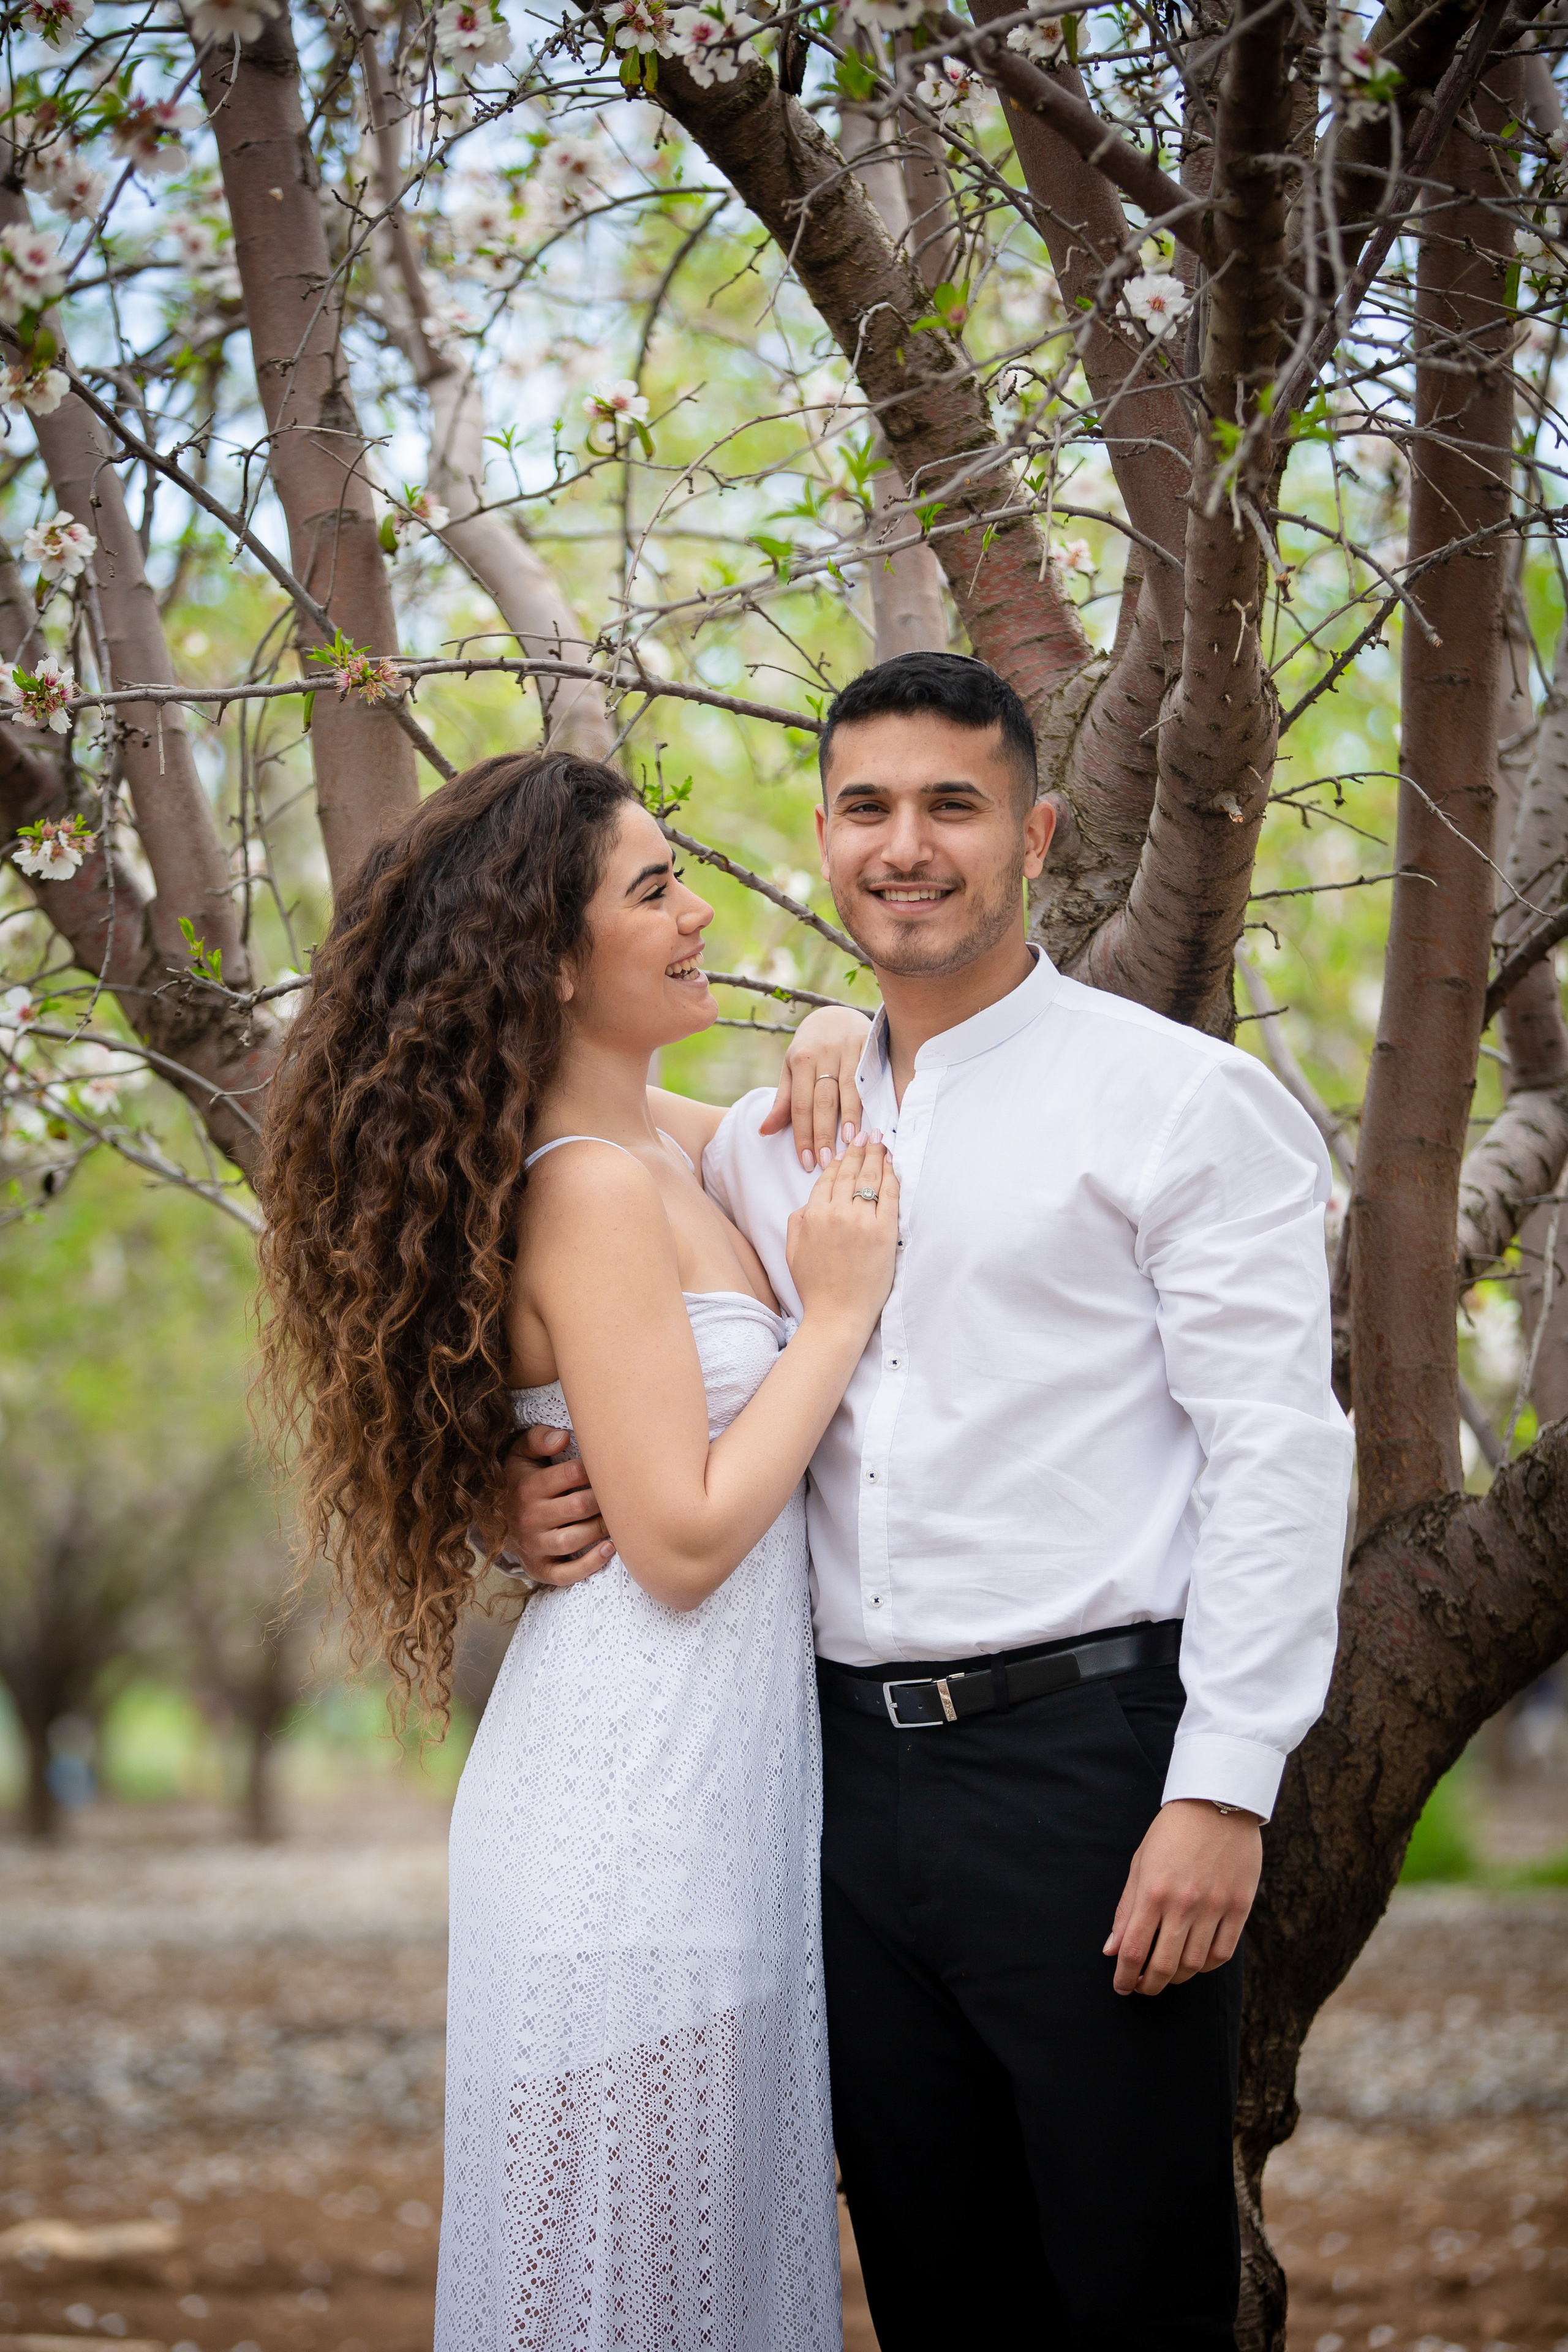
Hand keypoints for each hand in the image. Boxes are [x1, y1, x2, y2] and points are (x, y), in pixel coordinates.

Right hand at [499, 1425, 615, 1587]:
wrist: (495, 1518)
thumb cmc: (521, 1480)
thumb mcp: (522, 1453)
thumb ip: (539, 1438)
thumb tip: (562, 1437)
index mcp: (527, 1486)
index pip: (572, 1474)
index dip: (596, 1469)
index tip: (608, 1467)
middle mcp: (528, 1517)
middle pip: (578, 1507)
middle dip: (604, 1499)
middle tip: (619, 1494)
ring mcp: (532, 1545)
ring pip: (574, 1540)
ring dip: (601, 1529)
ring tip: (616, 1520)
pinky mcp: (538, 1568)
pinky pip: (565, 1574)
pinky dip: (589, 1565)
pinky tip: (608, 1549)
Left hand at [760, 1005, 873, 1171]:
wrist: (835, 1013)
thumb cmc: (810, 1048)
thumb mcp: (791, 1068)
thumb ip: (783, 1101)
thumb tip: (764, 1131)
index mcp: (800, 1059)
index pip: (799, 1104)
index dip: (802, 1134)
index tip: (805, 1161)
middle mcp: (822, 1054)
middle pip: (822, 1100)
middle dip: (822, 1132)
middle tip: (824, 1161)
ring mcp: (846, 1049)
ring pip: (847, 1089)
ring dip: (848, 1118)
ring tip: (848, 1144)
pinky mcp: (867, 1045)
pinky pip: (868, 1078)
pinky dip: (868, 1101)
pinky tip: (870, 1120)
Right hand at [785, 1134, 899, 1333]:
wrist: (837, 1314)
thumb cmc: (815, 1287)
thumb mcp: (793, 1251)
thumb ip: (797, 1222)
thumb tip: (807, 1204)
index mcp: (812, 1215)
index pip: (828, 1179)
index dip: (839, 1160)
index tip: (846, 1148)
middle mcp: (836, 1213)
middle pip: (850, 1173)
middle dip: (859, 1149)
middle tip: (866, 1133)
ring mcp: (861, 1221)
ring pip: (870, 1179)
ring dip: (876, 1156)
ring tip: (880, 1141)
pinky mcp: (884, 1232)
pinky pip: (890, 1196)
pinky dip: (892, 1176)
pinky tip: (893, 1165)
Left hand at [1103, 1799, 1261, 1995]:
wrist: (1217, 1803)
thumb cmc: (1172, 1833)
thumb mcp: (1140, 1864)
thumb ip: (1126, 1909)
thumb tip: (1111, 1950)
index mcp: (1153, 1891)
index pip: (1133, 1950)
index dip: (1124, 1976)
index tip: (1121, 1986)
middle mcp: (1184, 1903)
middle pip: (1163, 1965)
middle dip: (1148, 1985)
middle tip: (1142, 1987)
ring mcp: (1215, 1907)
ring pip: (1194, 1964)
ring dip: (1176, 1978)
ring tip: (1166, 1974)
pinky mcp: (1239, 1907)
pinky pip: (1222, 1953)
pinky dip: (1206, 1967)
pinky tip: (1195, 1962)